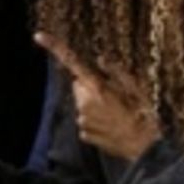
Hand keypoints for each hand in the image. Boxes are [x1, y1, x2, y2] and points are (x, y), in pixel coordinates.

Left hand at [36, 33, 160, 160]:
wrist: (144, 148)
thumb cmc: (143, 114)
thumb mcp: (136, 87)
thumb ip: (116, 71)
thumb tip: (100, 59)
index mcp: (97, 88)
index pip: (72, 62)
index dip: (55, 48)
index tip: (38, 36)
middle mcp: (84, 104)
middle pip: (78, 86)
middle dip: (90, 88)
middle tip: (113, 97)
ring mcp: (82, 120)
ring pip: (82, 105)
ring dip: (94, 106)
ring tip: (115, 114)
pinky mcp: (83, 135)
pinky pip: (85, 122)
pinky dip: (95, 122)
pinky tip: (110, 126)